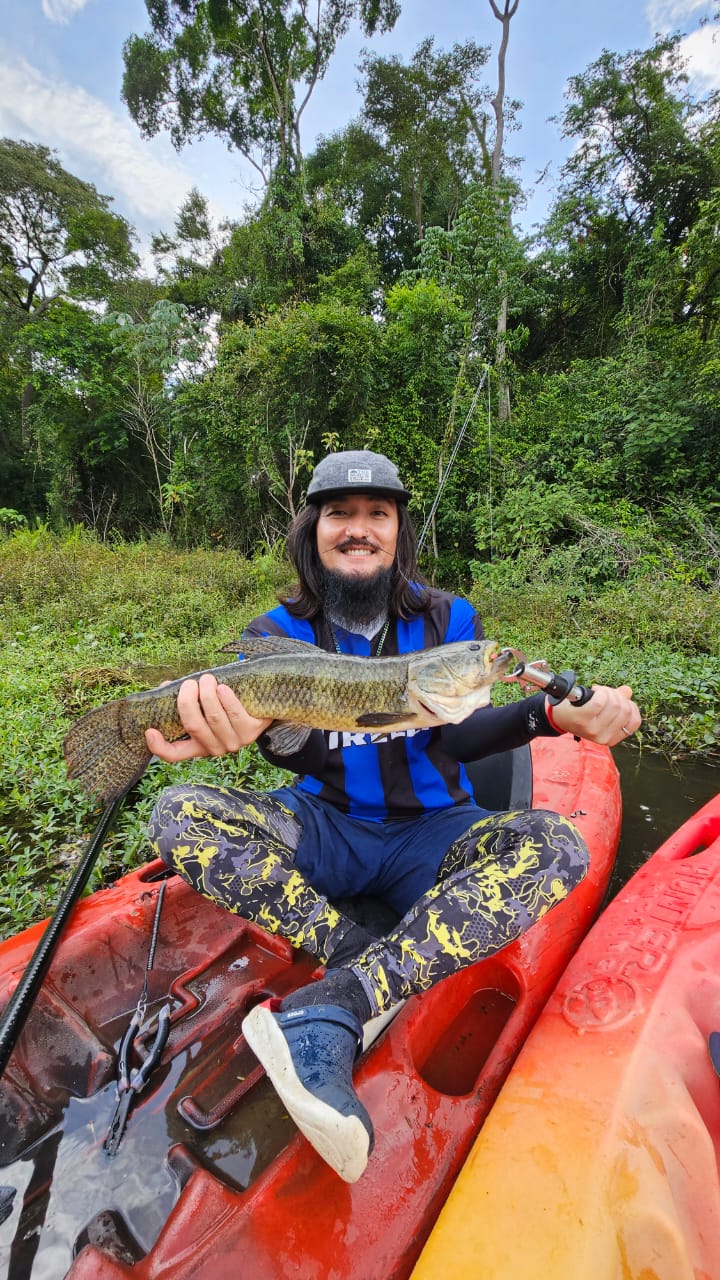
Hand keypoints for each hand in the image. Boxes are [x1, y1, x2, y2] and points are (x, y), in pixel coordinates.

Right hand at [145, 673, 271, 761]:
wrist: (260, 708)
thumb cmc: (224, 704)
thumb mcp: (203, 705)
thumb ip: (186, 698)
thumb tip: (168, 685)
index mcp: (197, 745)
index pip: (174, 755)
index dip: (159, 747)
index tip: (150, 731)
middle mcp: (214, 749)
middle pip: (194, 726)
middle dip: (188, 701)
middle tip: (189, 683)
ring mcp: (233, 743)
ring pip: (214, 719)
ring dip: (207, 695)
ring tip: (207, 678)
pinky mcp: (251, 732)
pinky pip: (235, 715)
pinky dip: (226, 699)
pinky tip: (222, 687)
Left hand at [547, 684, 640, 746]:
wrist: (556, 715)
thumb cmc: (579, 712)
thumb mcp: (601, 712)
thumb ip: (617, 702)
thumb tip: (627, 691)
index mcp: (612, 738)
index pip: (635, 721)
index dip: (630, 705)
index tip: (619, 700)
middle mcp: (604, 737)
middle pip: (625, 709)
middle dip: (617, 695)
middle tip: (604, 693)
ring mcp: (594, 730)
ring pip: (614, 704)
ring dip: (607, 692)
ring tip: (597, 692)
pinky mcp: (584, 720)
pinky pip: (600, 701)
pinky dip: (599, 692)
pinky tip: (593, 691)